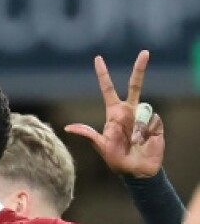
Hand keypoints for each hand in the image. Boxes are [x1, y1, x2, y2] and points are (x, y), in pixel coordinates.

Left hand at [65, 51, 163, 177]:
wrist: (136, 170)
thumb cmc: (116, 159)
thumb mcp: (100, 146)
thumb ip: (87, 134)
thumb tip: (67, 127)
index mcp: (114, 114)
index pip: (108, 90)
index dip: (103, 75)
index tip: (98, 59)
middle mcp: (129, 112)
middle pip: (135, 86)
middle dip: (139, 69)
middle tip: (144, 52)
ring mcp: (143, 117)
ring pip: (143, 109)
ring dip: (138, 128)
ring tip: (134, 141)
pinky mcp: (156, 124)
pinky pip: (153, 120)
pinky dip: (147, 131)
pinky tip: (145, 140)